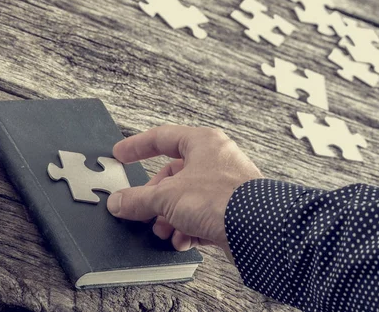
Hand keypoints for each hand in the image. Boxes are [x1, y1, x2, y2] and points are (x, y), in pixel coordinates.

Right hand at [107, 125, 262, 262]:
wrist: (260, 230)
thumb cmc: (222, 199)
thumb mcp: (167, 196)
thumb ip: (138, 199)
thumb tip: (119, 202)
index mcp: (203, 143)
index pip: (163, 138)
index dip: (138, 146)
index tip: (121, 154)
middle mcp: (216, 162)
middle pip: (172, 175)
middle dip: (155, 197)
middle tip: (141, 209)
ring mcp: (225, 187)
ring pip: (186, 199)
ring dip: (169, 217)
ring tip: (162, 230)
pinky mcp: (232, 211)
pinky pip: (201, 217)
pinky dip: (187, 229)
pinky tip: (181, 240)